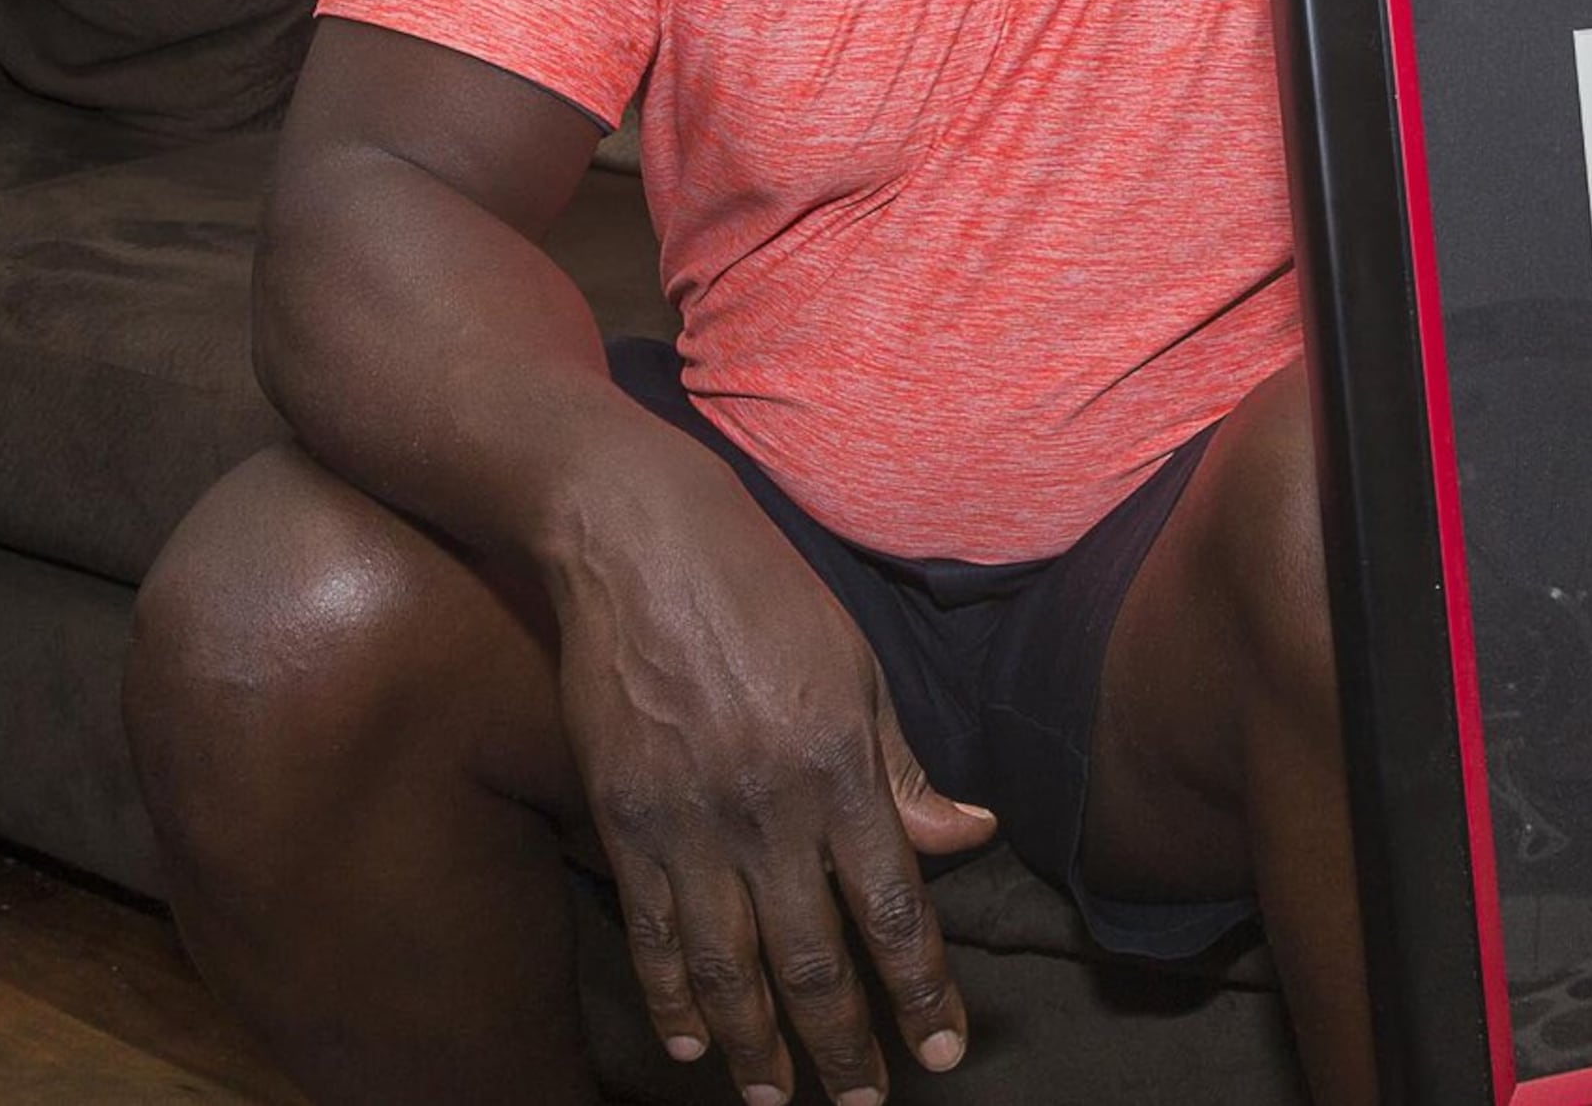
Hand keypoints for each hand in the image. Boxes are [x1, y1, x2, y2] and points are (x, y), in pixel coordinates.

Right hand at [546, 435, 996, 1102]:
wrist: (640, 542)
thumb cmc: (765, 594)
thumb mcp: (857, 669)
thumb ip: (902, 771)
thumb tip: (969, 839)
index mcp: (840, 768)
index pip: (893, 908)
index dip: (921, 989)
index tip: (941, 1050)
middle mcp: (768, 809)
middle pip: (813, 959)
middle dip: (844, 1044)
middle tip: (867, 1099)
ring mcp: (689, 820)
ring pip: (728, 967)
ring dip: (758, 1046)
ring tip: (778, 1098)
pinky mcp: (622, 817)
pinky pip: (651, 932)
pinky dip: (670, 997)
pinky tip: (690, 1044)